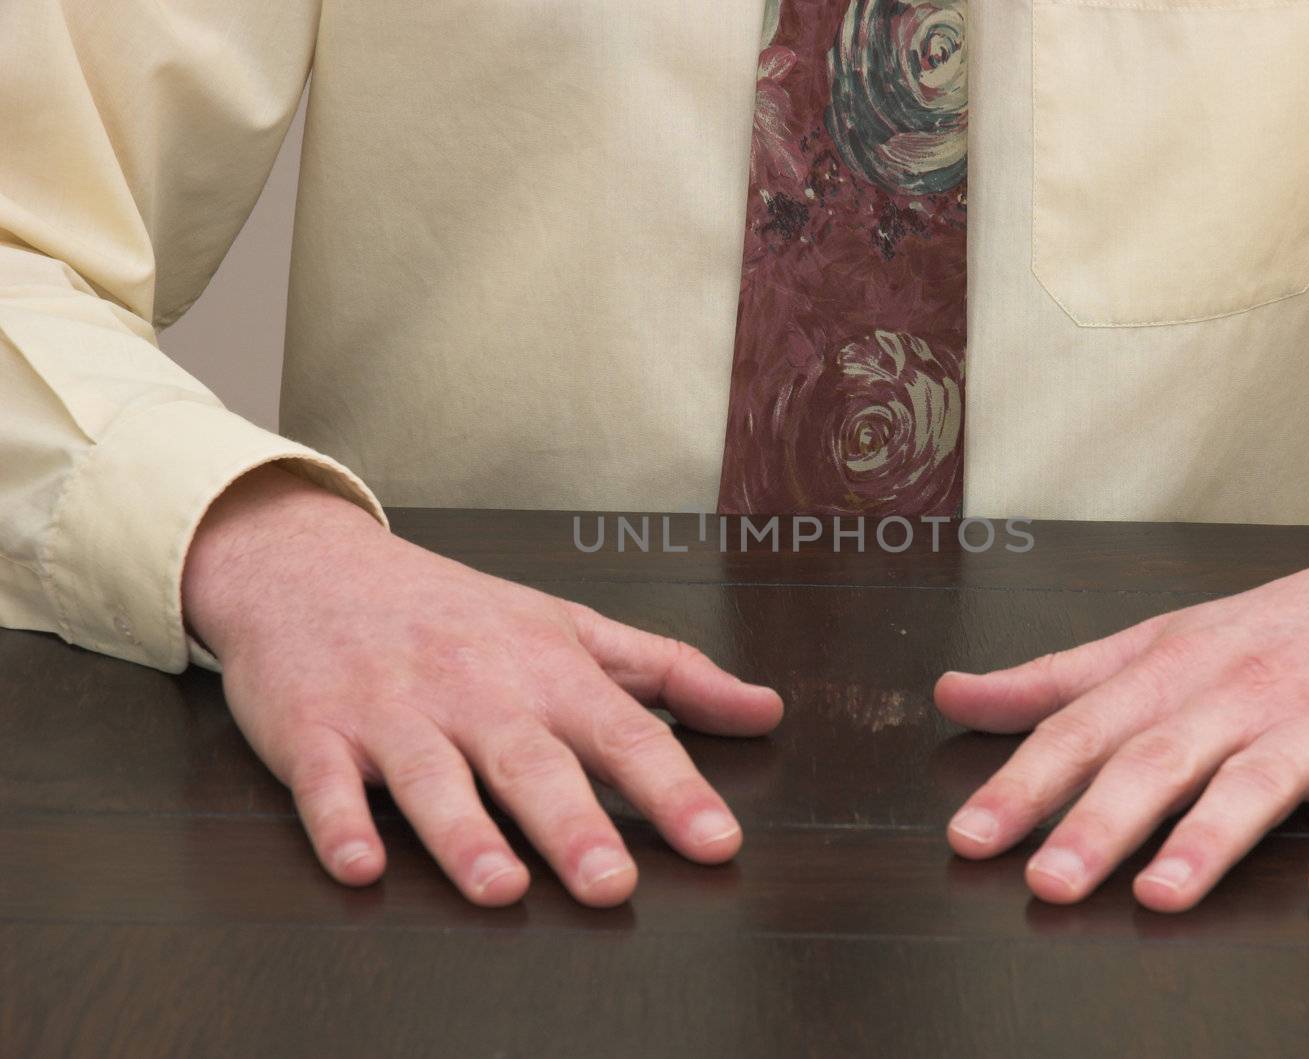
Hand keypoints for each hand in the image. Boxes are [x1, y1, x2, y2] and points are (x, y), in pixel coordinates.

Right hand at [182, 465, 781, 907]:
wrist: (314, 565)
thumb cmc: (458, 612)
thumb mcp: (572, 627)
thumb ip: (671, 673)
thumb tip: (766, 710)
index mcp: (548, 671)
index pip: (625, 734)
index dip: (675, 790)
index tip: (717, 842)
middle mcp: (478, 691)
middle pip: (532, 762)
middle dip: (573, 823)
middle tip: (611, 883)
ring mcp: (394, 711)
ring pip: (433, 776)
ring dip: (465, 834)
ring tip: (501, 887)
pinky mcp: (316, 732)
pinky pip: (327, 783)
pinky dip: (339, 823)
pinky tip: (360, 866)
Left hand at [937, 531, 1308, 910]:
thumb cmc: (1270, 631)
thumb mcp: (1155, 642)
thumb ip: (1053, 681)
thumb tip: (953, 695)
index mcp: (1168, 670)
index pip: (1082, 729)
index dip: (1023, 784)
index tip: (971, 836)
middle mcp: (1234, 696)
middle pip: (1157, 760)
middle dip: (1099, 822)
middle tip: (1048, 881)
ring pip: (1253, 782)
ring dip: (1207, 838)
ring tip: (1161, 891)